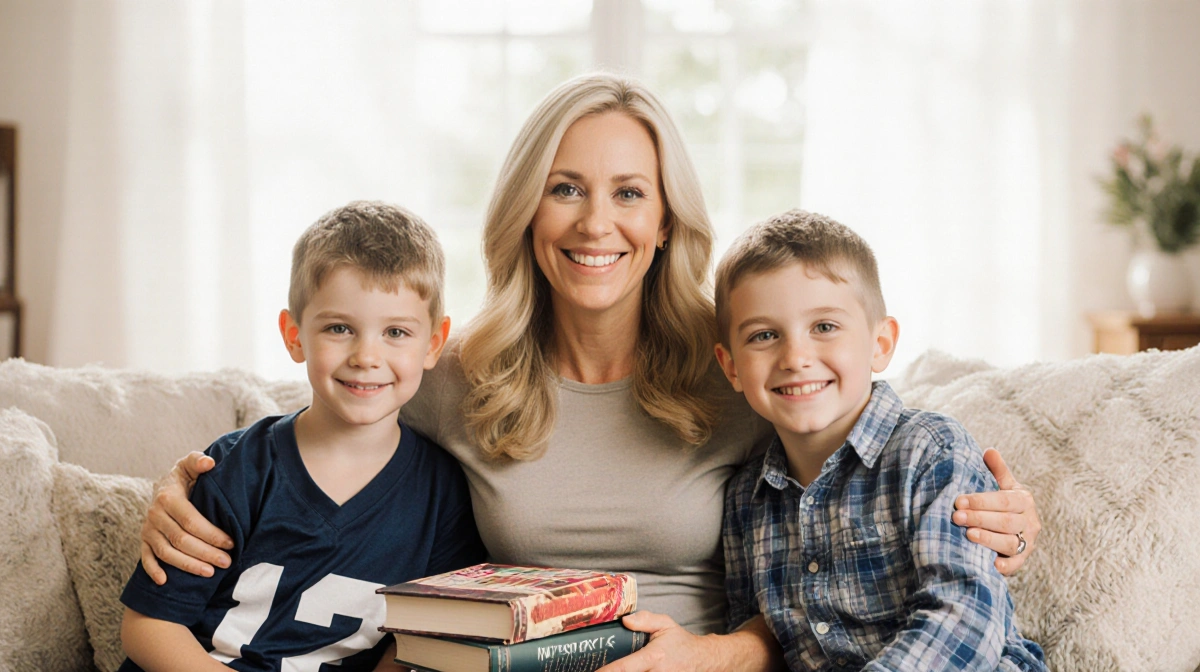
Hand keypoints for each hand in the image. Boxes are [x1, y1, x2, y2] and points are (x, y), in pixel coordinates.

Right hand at [139, 451, 233, 584]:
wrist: (162, 485)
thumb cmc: (184, 477)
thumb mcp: (190, 465)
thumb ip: (198, 461)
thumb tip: (210, 462)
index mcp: (168, 497)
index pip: (191, 520)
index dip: (211, 534)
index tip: (231, 542)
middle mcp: (155, 514)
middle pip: (181, 540)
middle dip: (205, 553)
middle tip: (226, 562)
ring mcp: (148, 529)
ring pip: (166, 552)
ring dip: (188, 565)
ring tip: (210, 573)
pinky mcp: (144, 540)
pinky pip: (145, 558)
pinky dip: (153, 570)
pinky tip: (165, 582)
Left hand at [596, 612, 715, 671]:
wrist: (702, 660)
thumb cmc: (680, 643)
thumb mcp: (665, 624)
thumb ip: (645, 619)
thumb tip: (624, 620)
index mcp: (654, 657)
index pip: (624, 668)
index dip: (607, 671)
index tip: (592, 671)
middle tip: (592, 669)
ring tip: (607, 670)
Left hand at [953, 448, 1040, 574]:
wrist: (1020, 529)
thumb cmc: (1005, 504)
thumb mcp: (1005, 486)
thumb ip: (998, 470)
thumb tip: (989, 450)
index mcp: (1024, 500)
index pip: (1004, 500)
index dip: (981, 501)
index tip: (959, 501)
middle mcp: (1030, 522)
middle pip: (1006, 522)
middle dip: (979, 519)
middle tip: (957, 517)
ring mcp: (1028, 542)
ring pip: (1010, 543)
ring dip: (989, 539)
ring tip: (968, 535)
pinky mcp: (1023, 560)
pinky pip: (1016, 564)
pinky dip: (1006, 566)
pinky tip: (992, 564)